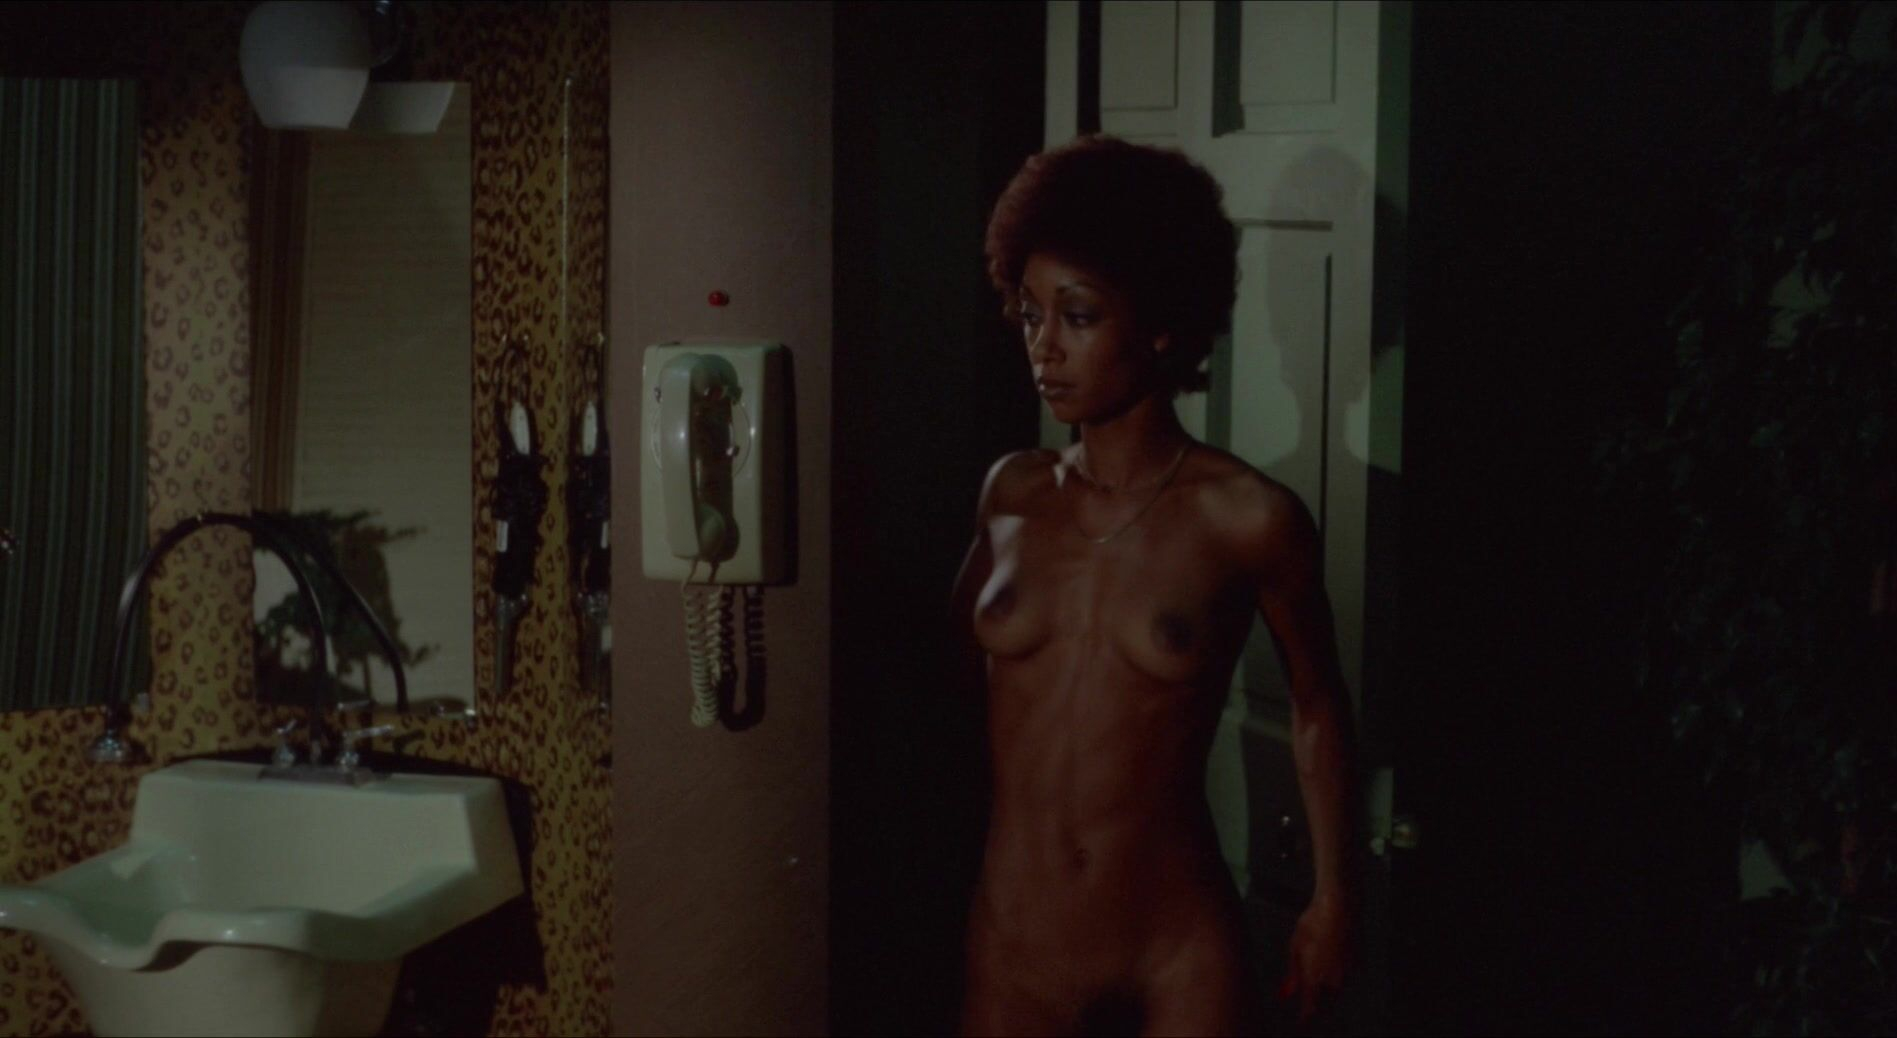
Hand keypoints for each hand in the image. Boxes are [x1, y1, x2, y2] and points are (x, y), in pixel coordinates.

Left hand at [1279, 893, 1351, 1022]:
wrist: (1339, 906)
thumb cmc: (1312, 924)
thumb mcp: (1295, 947)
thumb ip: (1292, 973)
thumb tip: (1286, 993)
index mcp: (1314, 977)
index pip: (1310, 1007)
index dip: (1305, 1016)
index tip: (1301, 1021)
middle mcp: (1334, 979)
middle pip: (1326, 1000)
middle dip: (1318, 999)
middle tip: (1309, 990)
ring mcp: (1348, 971)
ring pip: (1337, 987)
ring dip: (1328, 984)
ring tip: (1319, 964)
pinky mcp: (1359, 961)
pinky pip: (1347, 973)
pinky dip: (1339, 970)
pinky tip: (1333, 954)